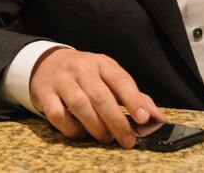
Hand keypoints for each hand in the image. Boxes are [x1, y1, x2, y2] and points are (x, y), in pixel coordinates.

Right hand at [28, 48, 164, 148]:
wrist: (47, 63)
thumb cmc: (85, 75)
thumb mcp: (110, 78)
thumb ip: (135, 97)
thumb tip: (158, 119)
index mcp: (102, 63)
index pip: (120, 79)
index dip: (133, 99)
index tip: (142, 118)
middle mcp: (81, 69)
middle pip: (101, 96)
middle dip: (116, 122)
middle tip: (127, 140)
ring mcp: (62, 80)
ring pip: (80, 105)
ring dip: (96, 127)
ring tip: (105, 138)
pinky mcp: (45, 94)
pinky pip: (58, 115)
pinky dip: (71, 128)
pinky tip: (80, 133)